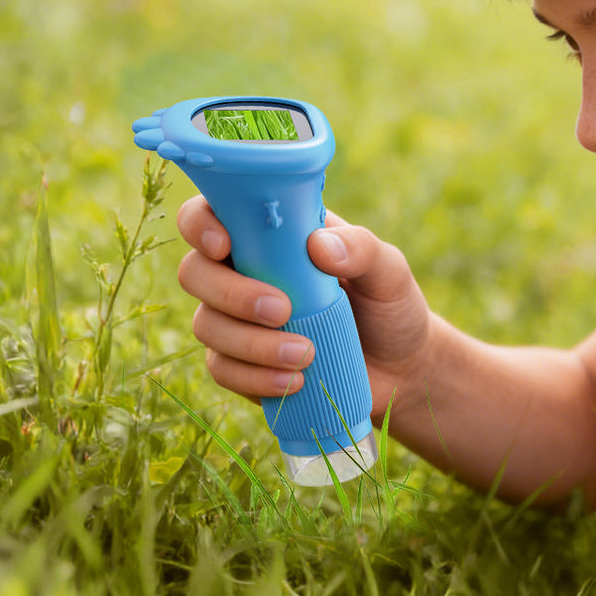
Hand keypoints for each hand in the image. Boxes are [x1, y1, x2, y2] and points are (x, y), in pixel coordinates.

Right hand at [175, 195, 432, 419]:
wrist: (400, 370)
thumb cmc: (389, 306)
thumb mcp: (388, 270)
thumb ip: (361, 249)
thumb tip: (318, 246)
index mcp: (271, 235)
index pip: (211, 213)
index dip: (201, 224)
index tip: (224, 245)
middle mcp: (243, 271)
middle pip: (194, 272)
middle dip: (230, 293)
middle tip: (281, 310)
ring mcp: (237, 320)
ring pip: (206, 325)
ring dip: (248, 343)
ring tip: (305, 355)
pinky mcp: (242, 364)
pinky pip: (222, 369)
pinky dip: (254, 377)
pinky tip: (294, 382)